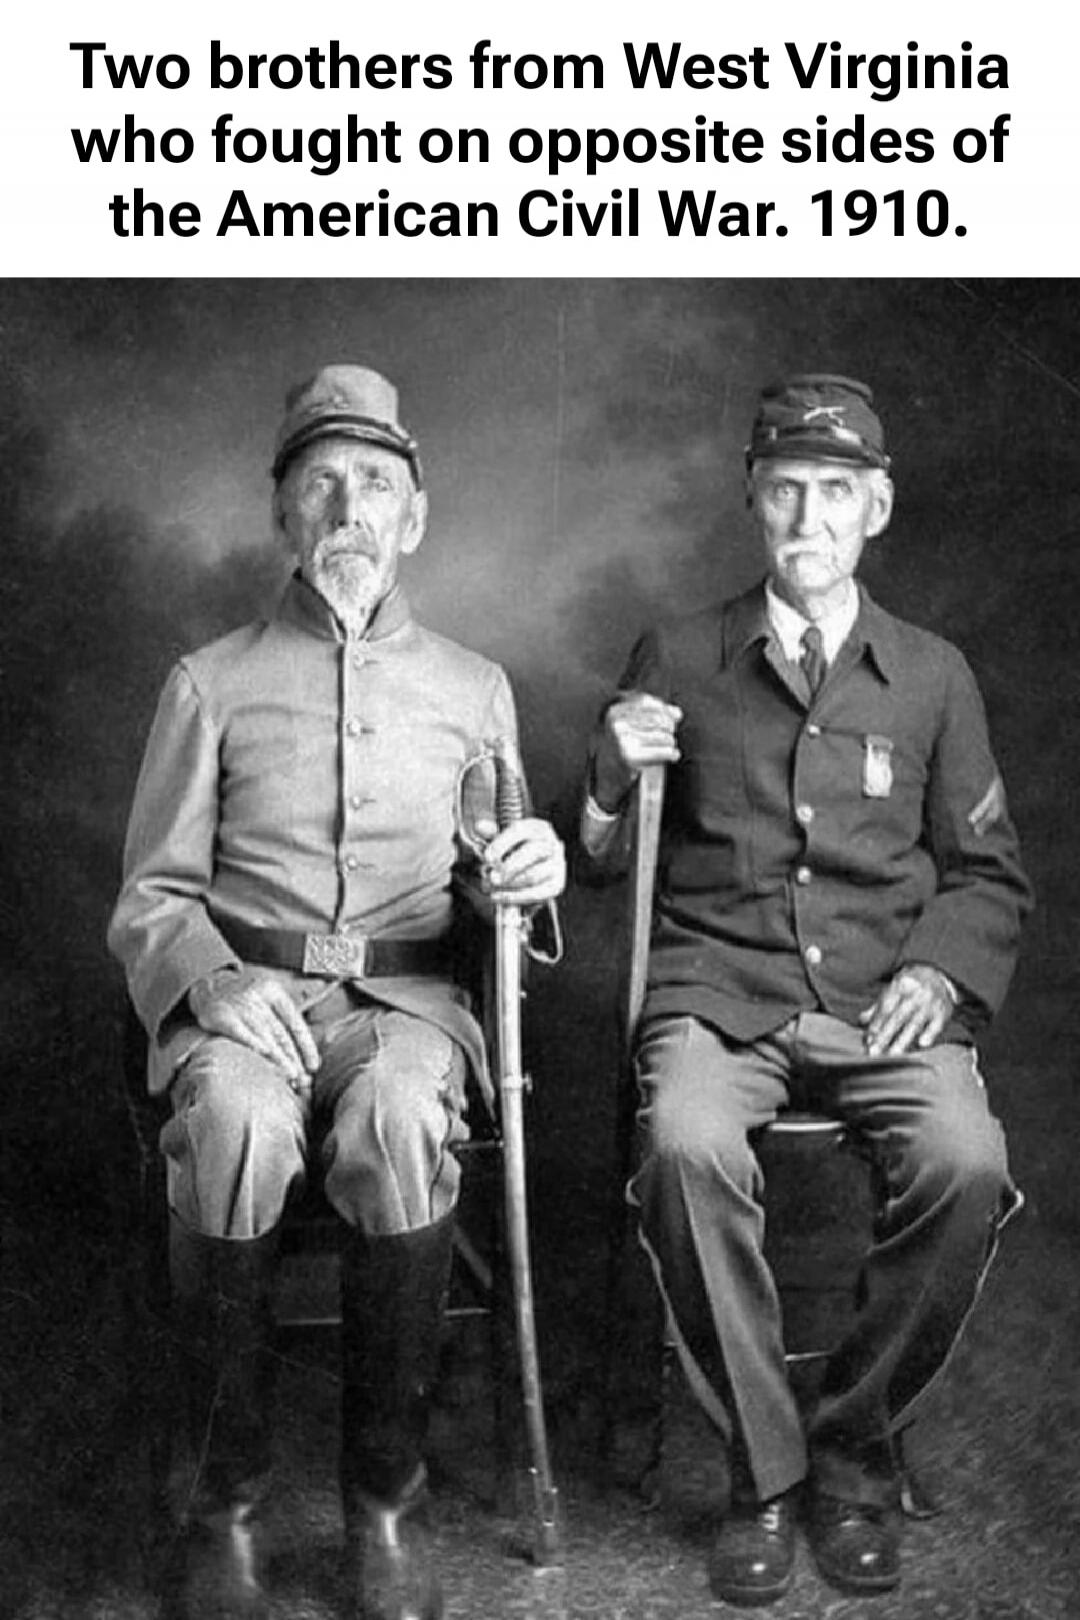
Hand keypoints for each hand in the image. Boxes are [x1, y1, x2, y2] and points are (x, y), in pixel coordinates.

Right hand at [188, 965, 319, 1093]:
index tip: (314, 1066)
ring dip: (278, 1058)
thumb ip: (283, 1024)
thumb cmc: (244, 1002)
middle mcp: (258, 996)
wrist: (208, 986)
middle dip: (294, 1058)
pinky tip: (265, 1056)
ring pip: (264, 1035)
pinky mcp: (221, 1015)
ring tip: (290, 1077)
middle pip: (281, 1033)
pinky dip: (253, 1043)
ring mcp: (239, 1005)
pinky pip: (240, 1032)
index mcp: (274, 992)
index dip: (306, 1046)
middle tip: (304, 1080)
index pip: (295, 1022)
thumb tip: (305, 1058)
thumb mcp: (266, 1000)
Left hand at [480, 817, 565, 905]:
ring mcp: (557, 865)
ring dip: (508, 884)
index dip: (501, 843)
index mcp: (537, 828)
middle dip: (508, 866)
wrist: (533, 871)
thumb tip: (480, 826)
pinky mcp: (556, 886)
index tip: (486, 857)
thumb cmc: (514, 851)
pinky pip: (536, 894)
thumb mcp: (502, 840)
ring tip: (491, 888)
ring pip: (533, 875)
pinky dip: (514, 897)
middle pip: (531, 852)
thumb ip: (491, 834)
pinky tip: (498, 897)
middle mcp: (551, 844)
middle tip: (490, 877)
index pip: (520, 831)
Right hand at [592, 692, 681, 810]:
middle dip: (670, 726)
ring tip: (669, 745)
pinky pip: (662, 752)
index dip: (665, 708)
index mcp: (614, 711)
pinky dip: (672, 753)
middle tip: (671, 733)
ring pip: (662, 736)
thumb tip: (678, 714)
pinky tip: (673, 755)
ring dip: (671, 741)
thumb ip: (655, 711)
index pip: (646, 702)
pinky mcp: (630, 757)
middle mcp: (616, 724)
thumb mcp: (632, 720)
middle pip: (657, 719)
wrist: (607, 773)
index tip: (676, 716)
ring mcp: (622, 741)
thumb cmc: (624, 741)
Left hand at [859, 964, 955, 1056]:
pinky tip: (922, 1044)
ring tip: (893, 1054)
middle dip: (885, 1036)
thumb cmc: (909, 986)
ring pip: (915, 1023)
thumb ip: (877, 1006)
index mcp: (899, 985)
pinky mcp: (943, 1010)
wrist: (938, 974)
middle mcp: (915, 992)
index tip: (868, 1041)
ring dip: (903, 1040)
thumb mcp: (893, 989)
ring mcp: (930, 1001)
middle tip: (874, 1052)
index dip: (876, 1025)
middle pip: (897, 1017)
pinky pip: (937, 1023)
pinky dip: (930, 1033)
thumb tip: (861, 1021)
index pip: (885, 1008)